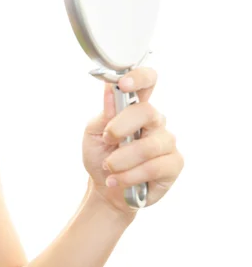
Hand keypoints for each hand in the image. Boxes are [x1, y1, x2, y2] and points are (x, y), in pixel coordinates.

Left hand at [81, 67, 183, 215]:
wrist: (106, 188)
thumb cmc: (101, 156)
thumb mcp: (94, 134)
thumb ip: (104, 114)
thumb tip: (109, 89)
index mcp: (134, 108)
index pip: (147, 82)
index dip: (139, 77)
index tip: (123, 84)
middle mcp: (154, 121)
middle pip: (148, 112)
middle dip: (121, 127)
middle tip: (107, 140)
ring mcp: (167, 142)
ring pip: (148, 146)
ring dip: (122, 159)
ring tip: (109, 167)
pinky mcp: (173, 164)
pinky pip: (153, 167)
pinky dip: (130, 175)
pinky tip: (117, 180)